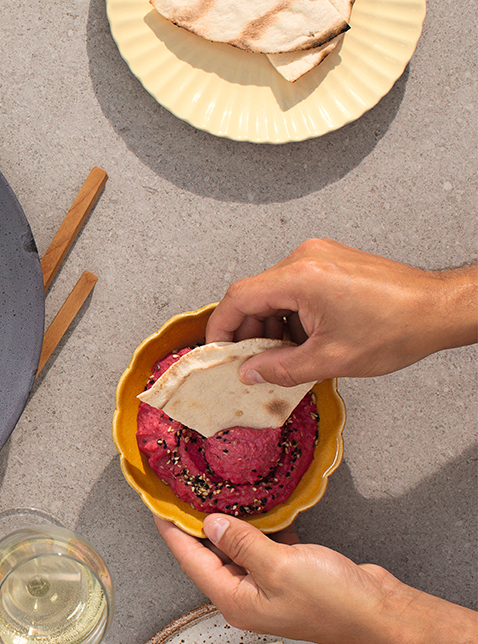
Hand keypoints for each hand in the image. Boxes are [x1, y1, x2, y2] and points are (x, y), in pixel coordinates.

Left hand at [154, 514, 477, 643]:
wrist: (381, 613)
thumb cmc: (332, 600)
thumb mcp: (277, 566)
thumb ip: (240, 542)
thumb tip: (211, 523)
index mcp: (234, 600)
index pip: (190, 559)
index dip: (172, 530)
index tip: (158, 505)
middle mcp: (247, 595)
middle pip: (211, 554)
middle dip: (199, 523)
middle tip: (186, 491)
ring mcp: (269, 586)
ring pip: (240, 548)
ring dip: (233, 522)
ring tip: (219, 491)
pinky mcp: (291, 575)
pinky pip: (267, 547)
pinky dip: (264, 527)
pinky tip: (263, 505)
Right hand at [205, 239, 477, 386]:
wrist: (439, 309)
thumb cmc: (398, 328)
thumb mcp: (331, 360)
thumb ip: (280, 368)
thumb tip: (249, 372)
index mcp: (301, 278)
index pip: (238, 298)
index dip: (221, 328)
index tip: (218, 350)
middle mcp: (306, 258)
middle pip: (254, 294)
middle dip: (250, 331)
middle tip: (253, 361)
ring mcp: (318, 256)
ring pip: (274, 291)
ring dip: (272, 324)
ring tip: (287, 354)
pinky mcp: (330, 260)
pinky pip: (294, 286)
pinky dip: (291, 313)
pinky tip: (306, 338)